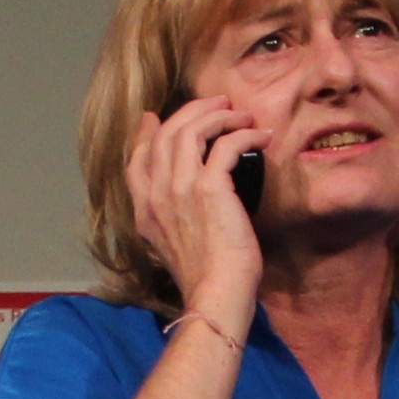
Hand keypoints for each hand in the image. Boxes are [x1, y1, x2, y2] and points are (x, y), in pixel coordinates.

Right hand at [126, 91, 266, 335]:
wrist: (215, 294)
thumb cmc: (203, 278)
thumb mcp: (171, 247)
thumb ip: (170, 218)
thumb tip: (183, 197)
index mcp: (144, 210)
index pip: (136, 159)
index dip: (146, 133)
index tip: (156, 117)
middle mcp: (157, 194)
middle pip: (166, 133)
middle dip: (192, 110)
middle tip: (218, 103)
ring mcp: (180, 188)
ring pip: (191, 129)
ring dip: (218, 115)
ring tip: (239, 114)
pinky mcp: (209, 187)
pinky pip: (226, 144)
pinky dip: (245, 134)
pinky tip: (261, 136)